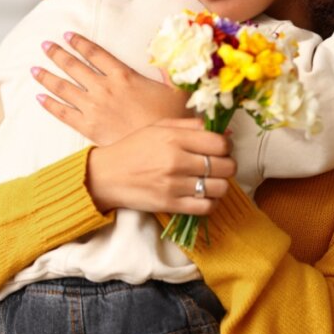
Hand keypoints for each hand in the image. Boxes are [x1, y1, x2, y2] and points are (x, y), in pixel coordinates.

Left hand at [33, 32, 190, 144]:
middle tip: (45, 46)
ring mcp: (94, 108)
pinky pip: (63, 113)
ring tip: (34, 68)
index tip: (68, 35)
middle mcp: (104, 88)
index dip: (80, 43)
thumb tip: (167, 55)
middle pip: (74, 66)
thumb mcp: (176, 89)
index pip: (96, 53)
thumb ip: (168, 71)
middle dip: (58, 54)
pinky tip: (39, 97)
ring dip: (47, 76)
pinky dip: (50, 104)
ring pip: (64, 87)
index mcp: (124, 76)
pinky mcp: (88, 128)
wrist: (159, 149)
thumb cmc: (170, 120)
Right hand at [86, 118, 235, 214]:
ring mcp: (174, 185)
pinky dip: (211, 202)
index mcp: (174, 138)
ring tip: (211, 181)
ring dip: (221, 185)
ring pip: (220, 188)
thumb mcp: (159, 127)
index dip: (227, 146)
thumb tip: (224, 130)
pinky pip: (206, 207)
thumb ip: (191, 125)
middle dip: (227, 165)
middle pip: (225, 166)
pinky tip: (204, 196)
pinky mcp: (170, 205)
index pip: (220, 143)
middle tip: (218, 165)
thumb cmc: (133, 148)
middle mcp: (176, 161)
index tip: (221, 148)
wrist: (106, 175)